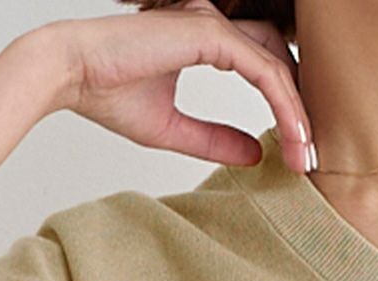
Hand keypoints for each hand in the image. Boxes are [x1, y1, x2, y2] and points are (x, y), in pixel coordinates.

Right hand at [47, 0, 312, 172]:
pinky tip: (293, 136)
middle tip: (308, 156)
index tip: (293, 153)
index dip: (284, 109)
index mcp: (206, 41)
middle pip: (280, 63)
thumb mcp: (174, 129)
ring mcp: (214, 26)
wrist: (69, 74)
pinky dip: (284, 105)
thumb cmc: (108, 95)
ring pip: (278, 68)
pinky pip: (264, 71)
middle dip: (299, 110)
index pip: (264, 69)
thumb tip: (255, 155)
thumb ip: (215, 140)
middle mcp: (215, 26)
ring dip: (297, 113)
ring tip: (305, 155)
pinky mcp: (210, 34)